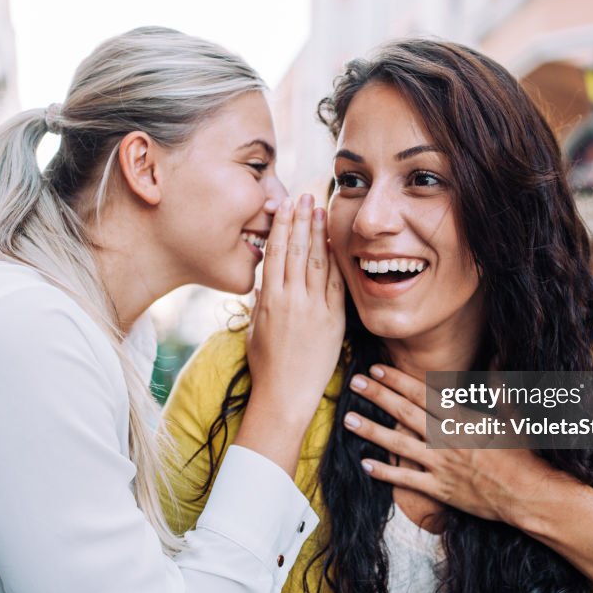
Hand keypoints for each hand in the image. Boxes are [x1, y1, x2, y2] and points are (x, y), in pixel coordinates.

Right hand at [238, 194, 345, 474]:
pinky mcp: (332, 319)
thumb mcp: (256, 329)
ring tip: (320, 209)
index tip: (285, 207)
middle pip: (295, 249)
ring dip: (318, 233)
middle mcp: (291, 299)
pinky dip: (335, 260)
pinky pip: (334, 283)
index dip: (281, 227)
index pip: (275, 253)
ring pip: (315, 261)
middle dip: (301, 220)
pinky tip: (336, 242)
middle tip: (305, 196)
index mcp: (269, 299)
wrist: (285, 395)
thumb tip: (264, 280)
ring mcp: (313, 308)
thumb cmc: (266, 366)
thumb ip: (261, 303)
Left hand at [343, 364, 566, 525]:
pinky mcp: (439, 489)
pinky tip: (365, 464)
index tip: (377, 370)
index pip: (422, 393)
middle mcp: (447, 439)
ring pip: (399, 444)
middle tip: (354, 383)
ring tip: (349, 419)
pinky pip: (406, 480)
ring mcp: (441, 465)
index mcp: (462, 418)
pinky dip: (385, 472)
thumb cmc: (525, 455)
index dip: (397, 380)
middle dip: (377, 396)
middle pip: (405, 412)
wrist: (529, 495)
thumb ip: (500, 387)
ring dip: (372, 430)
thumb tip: (498, 358)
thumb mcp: (514, 416)